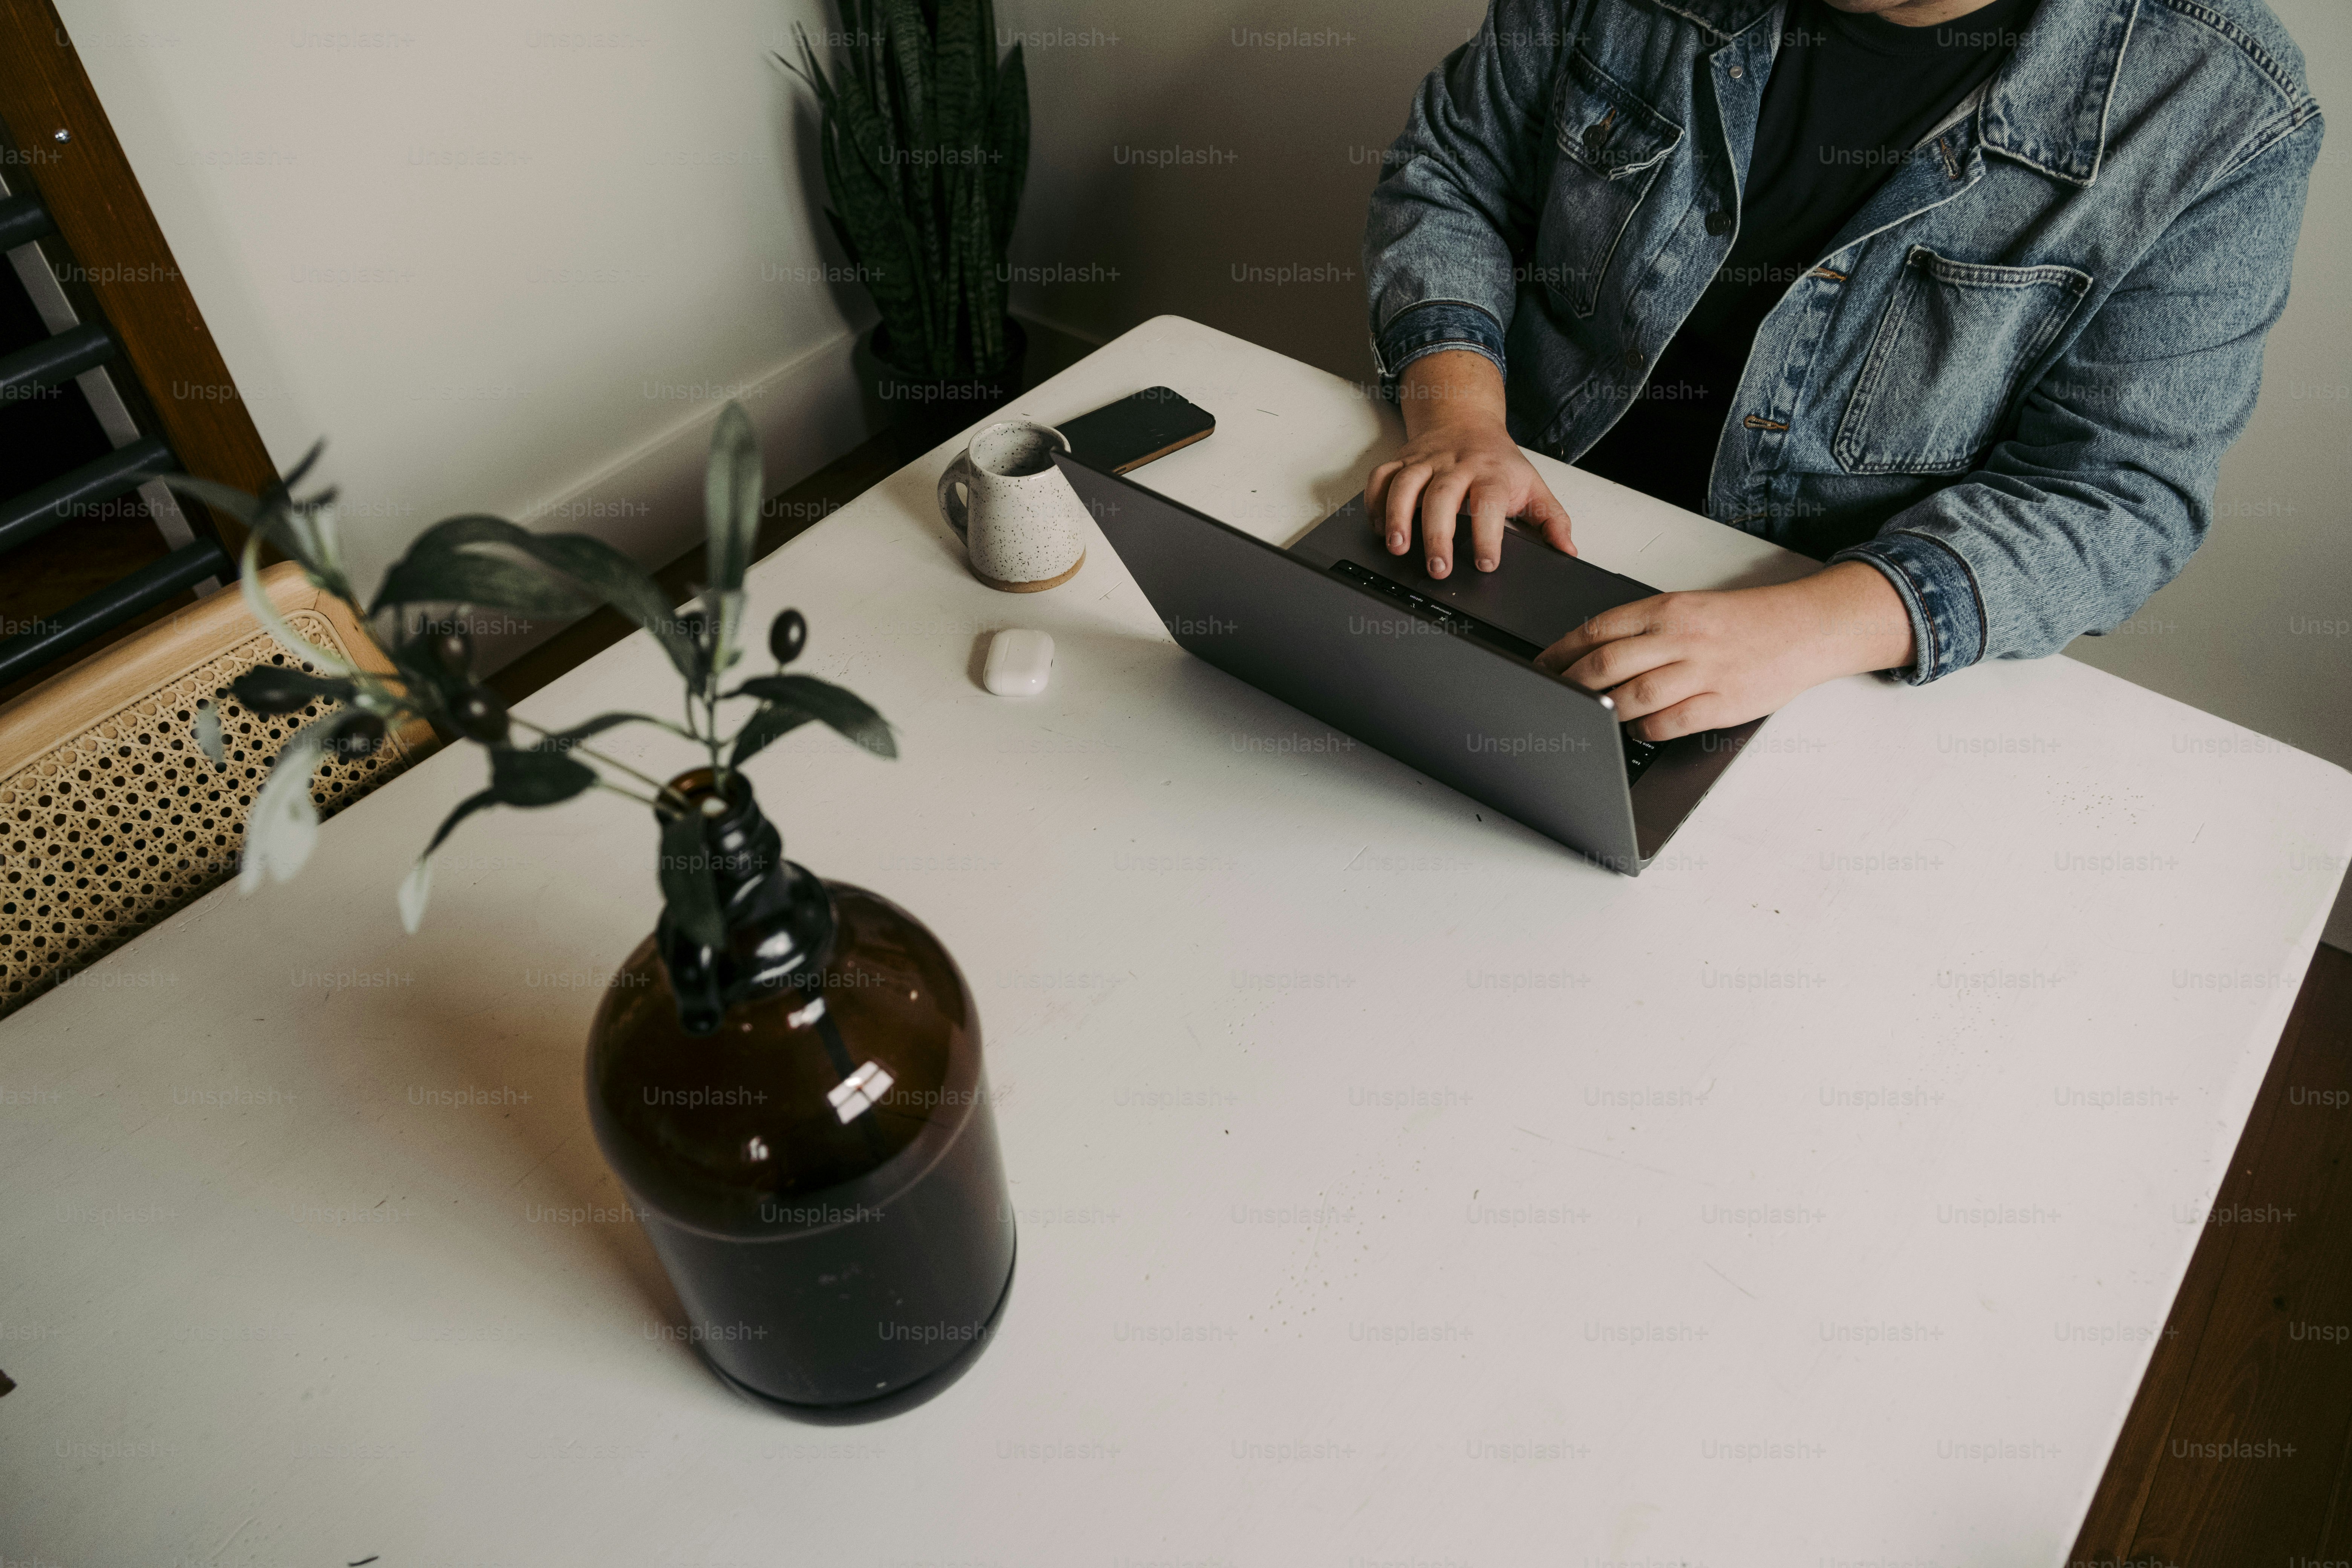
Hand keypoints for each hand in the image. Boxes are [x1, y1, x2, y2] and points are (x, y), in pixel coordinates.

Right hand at [1366, 349, 1574, 579]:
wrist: (1466, 418)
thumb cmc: (1499, 462)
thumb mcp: (1533, 486)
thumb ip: (1552, 520)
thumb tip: (1568, 550)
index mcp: (1492, 473)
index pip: (1490, 502)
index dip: (1487, 534)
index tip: (1485, 564)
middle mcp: (1457, 464)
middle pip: (1442, 496)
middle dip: (1437, 534)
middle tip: (1438, 568)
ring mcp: (1426, 460)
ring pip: (1406, 484)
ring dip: (1398, 516)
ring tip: (1397, 547)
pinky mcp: (1402, 460)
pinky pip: (1381, 477)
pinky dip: (1374, 503)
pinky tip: (1379, 530)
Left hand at [1535, 562, 1915, 740]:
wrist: (1807, 626)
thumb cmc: (1746, 621)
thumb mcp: (1691, 608)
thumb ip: (1646, 628)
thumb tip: (1594, 651)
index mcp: (1667, 610)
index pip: (1597, 630)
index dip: (1560, 652)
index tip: (1540, 667)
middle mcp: (1680, 637)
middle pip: (1605, 665)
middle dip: (1569, 686)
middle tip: (1552, 699)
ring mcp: (1702, 670)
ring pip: (1632, 696)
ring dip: (1605, 712)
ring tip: (1592, 718)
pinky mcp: (1723, 701)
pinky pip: (1670, 722)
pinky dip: (1646, 730)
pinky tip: (1638, 730)